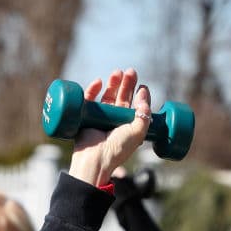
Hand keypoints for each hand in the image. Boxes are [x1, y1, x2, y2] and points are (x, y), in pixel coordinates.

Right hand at [69, 68, 151, 186]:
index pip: (135, 107)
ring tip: (117, 72)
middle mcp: (115, 122)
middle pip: (122, 98)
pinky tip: (99, 82)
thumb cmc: (117, 149)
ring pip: (107, 96)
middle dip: (127, 84)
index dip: (140, 96)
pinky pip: (89, 100)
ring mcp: (101, 118)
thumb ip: (144, 116)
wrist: (95, 159)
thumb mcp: (137, 133)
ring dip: (113, 83)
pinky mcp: (87, 116)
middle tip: (131, 72)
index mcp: (129, 127)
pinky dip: (93, 89)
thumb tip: (144, 97)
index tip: (142, 87)